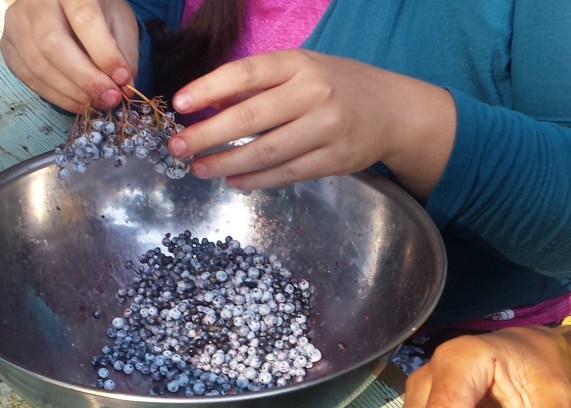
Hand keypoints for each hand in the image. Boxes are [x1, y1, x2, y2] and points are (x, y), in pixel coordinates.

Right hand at [1, 0, 139, 112]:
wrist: (63, 5)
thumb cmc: (96, 11)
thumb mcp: (119, 21)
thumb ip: (124, 52)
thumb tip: (124, 86)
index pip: (84, 17)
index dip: (104, 52)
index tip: (122, 78)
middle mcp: (35, 1)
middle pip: (53, 43)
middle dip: (85, 78)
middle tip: (109, 98)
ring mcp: (16, 22)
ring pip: (38, 64)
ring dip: (71, 93)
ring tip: (96, 103)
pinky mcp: (8, 45)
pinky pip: (28, 76)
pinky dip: (56, 96)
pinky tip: (77, 102)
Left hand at [167, 50, 455, 197]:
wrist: (393, 111)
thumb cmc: (336, 87)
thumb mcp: (301, 71)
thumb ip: (258, 86)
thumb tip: (206, 102)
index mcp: (300, 64)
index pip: (247, 73)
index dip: (209, 89)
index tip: (179, 104)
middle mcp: (314, 93)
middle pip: (250, 118)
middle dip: (207, 135)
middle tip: (177, 148)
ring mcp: (327, 129)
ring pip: (266, 152)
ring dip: (226, 163)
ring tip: (199, 169)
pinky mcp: (335, 161)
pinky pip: (287, 174)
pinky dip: (256, 179)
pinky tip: (233, 180)